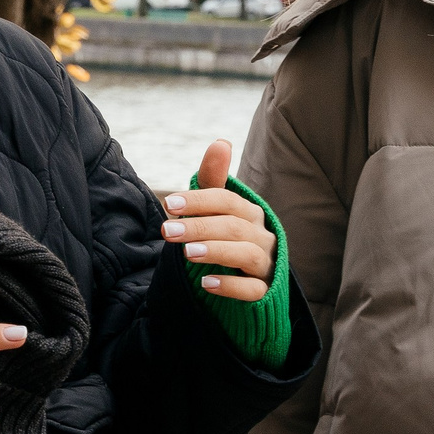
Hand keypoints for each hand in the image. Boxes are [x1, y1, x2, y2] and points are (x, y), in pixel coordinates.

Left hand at [162, 140, 275, 300]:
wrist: (248, 284)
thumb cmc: (228, 240)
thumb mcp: (218, 212)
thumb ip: (214, 182)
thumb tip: (221, 142)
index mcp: (250, 214)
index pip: (228, 201)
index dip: (199, 200)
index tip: (169, 204)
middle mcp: (262, 236)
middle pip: (234, 226)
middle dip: (200, 226)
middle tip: (168, 231)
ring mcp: (266, 265)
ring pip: (247, 255)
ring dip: (216, 251)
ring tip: (187, 254)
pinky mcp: (265, 292)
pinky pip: (253, 289)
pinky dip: (231, 286)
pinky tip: (207, 284)